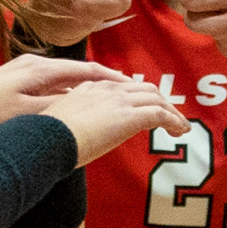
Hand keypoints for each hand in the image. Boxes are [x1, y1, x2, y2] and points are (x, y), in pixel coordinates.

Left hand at [0, 54, 128, 143]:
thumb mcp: (26, 116)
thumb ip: (59, 108)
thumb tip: (90, 103)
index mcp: (41, 69)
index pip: (88, 70)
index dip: (113, 79)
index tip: (133, 88)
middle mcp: (36, 64)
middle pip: (80, 71)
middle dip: (105, 82)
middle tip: (128, 94)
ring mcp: (25, 71)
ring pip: (67, 78)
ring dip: (88, 87)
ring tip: (109, 100)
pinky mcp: (16, 81)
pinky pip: (53, 84)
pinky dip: (70, 92)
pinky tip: (76, 104)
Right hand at [40, 78, 189, 164]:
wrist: (45, 140)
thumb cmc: (47, 137)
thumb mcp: (61, 119)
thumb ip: (76, 118)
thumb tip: (82, 128)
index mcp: (91, 88)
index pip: (123, 87)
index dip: (139, 97)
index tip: (145, 108)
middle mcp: (108, 90)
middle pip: (145, 89)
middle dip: (161, 102)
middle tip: (170, 116)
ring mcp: (119, 101)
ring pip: (157, 99)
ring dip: (172, 112)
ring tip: (180, 126)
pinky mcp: (129, 117)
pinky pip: (160, 115)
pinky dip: (174, 121)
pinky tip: (179, 132)